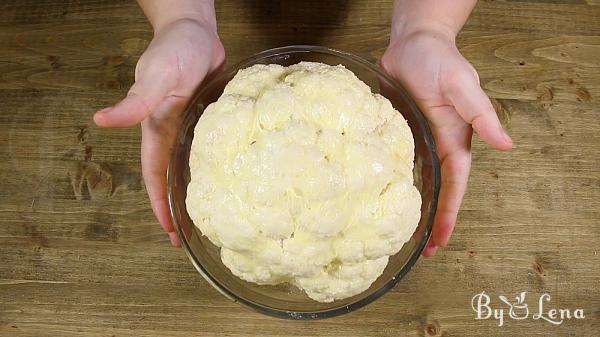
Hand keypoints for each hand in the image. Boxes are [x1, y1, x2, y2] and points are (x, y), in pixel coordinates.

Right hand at [94, 18, 224, 245]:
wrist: (196, 31)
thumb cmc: (174, 51)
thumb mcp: (155, 77)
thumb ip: (134, 101)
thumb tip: (101, 121)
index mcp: (158, 130)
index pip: (156, 176)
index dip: (161, 205)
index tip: (170, 233)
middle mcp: (174, 134)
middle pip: (174, 179)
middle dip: (179, 208)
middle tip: (191, 238)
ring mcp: (193, 128)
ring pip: (194, 169)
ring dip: (198, 192)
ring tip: (212, 218)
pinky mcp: (211, 120)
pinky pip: (212, 151)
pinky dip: (215, 168)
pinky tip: (229, 180)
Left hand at [382, 28, 511, 255]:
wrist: (412, 43)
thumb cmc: (439, 61)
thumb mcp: (462, 86)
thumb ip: (481, 114)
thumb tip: (506, 145)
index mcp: (455, 141)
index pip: (454, 186)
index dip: (448, 214)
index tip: (440, 241)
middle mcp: (437, 146)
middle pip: (437, 192)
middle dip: (432, 221)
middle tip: (421, 251)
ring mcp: (417, 142)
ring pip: (417, 183)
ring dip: (413, 207)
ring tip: (401, 235)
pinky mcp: (398, 134)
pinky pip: (397, 165)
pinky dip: (394, 184)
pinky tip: (382, 198)